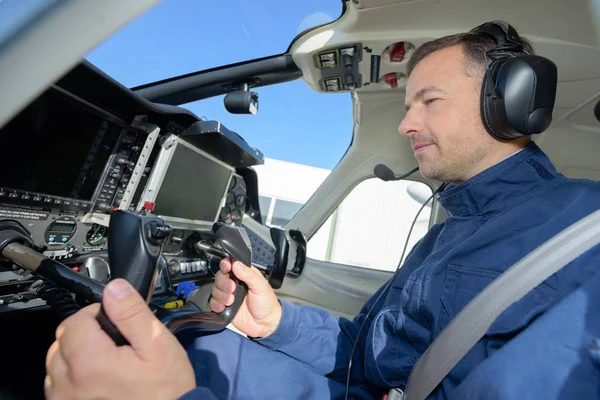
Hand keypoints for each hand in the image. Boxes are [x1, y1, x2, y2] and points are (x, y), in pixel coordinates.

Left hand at [45, 279, 195, 399]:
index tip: (118, 323)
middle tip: (117, 343)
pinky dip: (74, 376)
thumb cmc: (165, 389)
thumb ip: (132, 313)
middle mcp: (69, 384)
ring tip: (109, 361)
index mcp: (90, 362)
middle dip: (86, 333)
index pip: (76, 319)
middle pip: (63, 339)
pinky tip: (99, 378)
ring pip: (57, 361)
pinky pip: (59, 384)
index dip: (99, 314)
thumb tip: (114, 289)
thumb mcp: (157, 344)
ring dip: (77, 354)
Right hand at [210, 257, 281, 337]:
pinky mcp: (224, 306)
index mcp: (245, 275)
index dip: (226, 264)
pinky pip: (213, 302)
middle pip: (220, 276)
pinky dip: (216, 304)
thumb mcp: (261, 286)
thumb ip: (248, 274)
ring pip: (215, 289)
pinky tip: (224, 307)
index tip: (226, 268)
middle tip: (232, 289)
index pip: (231, 264)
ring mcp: (229, 295)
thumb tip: (236, 264)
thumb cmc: (267, 304)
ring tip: (231, 301)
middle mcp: (235, 283)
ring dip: (221, 295)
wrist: (265, 325)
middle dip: (223, 283)